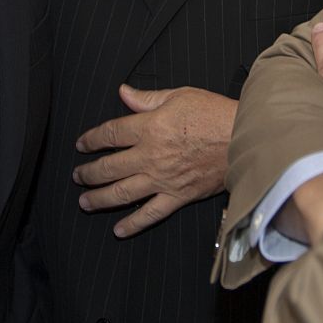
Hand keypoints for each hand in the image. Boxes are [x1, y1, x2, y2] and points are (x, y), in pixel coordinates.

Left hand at [73, 85, 235, 237]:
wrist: (245, 139)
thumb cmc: (214, 114)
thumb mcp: (180, 95)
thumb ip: (147, 98)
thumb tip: (123, 92)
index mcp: (149, 127)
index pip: (110, 134)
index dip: (91, 139)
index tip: (81, 144)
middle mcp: (150, 156)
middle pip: (109, 167)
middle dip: (89, 172)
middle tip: (77, 175)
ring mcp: (162, 179)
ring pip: (122, 193)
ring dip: (99, 199)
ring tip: (84, 201)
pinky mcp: (178, 196)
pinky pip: (150, 214)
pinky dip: (132, 224)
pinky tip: (118, 229)